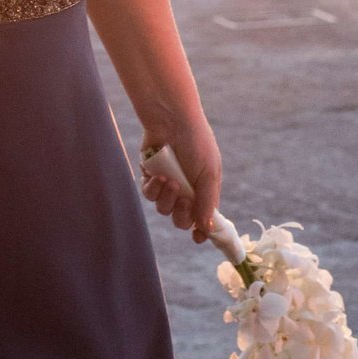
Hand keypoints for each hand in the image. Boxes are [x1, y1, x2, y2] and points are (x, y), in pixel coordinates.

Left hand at [138, 112, 222, 244]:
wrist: (172, 119)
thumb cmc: (196, 143)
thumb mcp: (209, 173)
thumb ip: (207, 202)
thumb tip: (208, 229)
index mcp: (204, 190)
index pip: (203, 218)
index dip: (200, 231)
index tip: (198, 238)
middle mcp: (186, 190)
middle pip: (181, 220)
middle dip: (182, 214)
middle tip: (185, 199)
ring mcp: (168, 185)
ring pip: (163, 209)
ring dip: (167, 199)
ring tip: (170, 181)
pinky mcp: (150, 177)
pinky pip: (149, 194)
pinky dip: (153, 188)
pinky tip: (158, 176)